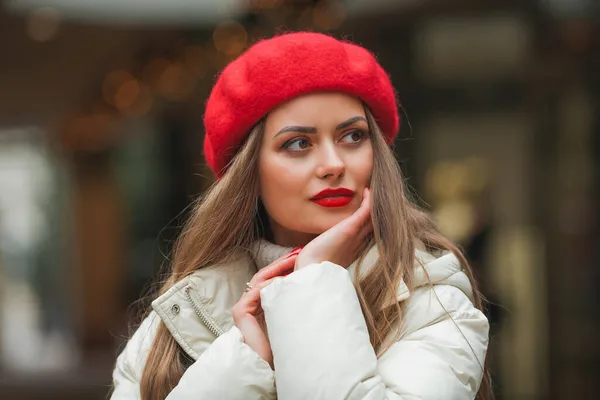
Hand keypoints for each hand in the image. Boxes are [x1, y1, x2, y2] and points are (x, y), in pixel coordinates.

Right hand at [231, 249, 299, 367]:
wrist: (269, 368)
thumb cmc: (285, 346)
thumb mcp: (292, 317)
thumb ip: (295, 302)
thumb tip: (314, 285)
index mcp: (261, 303)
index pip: (273, 279)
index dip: (287, 267)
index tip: (303, 257)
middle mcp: (250, 303)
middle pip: (266, 275)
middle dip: (283, 263)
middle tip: (299, 252)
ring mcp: (243, 306)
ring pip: (261, 279)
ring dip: (279, 269)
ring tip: (295, 260)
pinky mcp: (241, 311)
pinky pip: (257, 291)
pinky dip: (271, 284)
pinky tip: (285, 280)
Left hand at [295, 187, 372, 270]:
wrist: (313, 271)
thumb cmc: (312, 266)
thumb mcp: (320, 257)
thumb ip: (322, 252)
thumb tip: (312, 251)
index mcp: (351, 251)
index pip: (365, 235)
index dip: (369, 224)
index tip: (368, 214)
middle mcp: (357, 243)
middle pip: (374, 226)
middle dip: (377, 214)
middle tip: (378, 201)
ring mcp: (356, 235)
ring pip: (374, 218)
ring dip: (374, 205)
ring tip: (373, 193)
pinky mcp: (351, 228)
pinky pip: (366, 211)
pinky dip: (368, 200)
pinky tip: (367, 191)